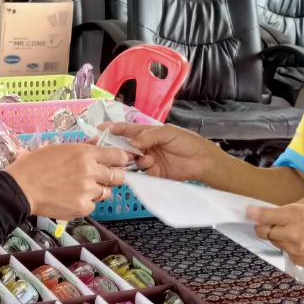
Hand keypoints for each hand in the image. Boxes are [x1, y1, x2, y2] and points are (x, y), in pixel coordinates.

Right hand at [4, 142, 129, 219]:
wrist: (20, 188)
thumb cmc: (34, 166)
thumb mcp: (58, 148)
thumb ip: (81, 149)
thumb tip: (96, 146)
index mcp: (85, 153)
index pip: (118, 156)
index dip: (120, 160)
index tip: (118, 163)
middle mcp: (90, 171)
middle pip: (118, 176)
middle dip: (113, 177)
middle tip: (103, 178)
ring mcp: (87, 191)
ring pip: (106, 192)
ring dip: (97, 191)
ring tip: (80, 189)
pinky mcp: (82, 207)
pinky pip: (92, 205)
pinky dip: (85, 203)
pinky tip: (70, 199)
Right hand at [102, 122, 222, 182]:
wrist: (203, 162)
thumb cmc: (188, 142)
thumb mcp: (169, 133)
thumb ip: (150, 135)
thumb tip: (133, 141)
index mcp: (149, 133)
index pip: (128, 130)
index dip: (114, 129)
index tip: (101, 130)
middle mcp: (146, 146)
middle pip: (126, 147)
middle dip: (120, 148)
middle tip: (118, 151)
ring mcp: (149, 160)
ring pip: (132, 160)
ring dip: (134, 159)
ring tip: (146, 158)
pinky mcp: (153, 173)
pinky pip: (141, 172)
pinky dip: (142, 169)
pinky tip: (150, 165)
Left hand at [248, 199, 303, 268]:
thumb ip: (293, 208)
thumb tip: (278, 211)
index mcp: (298, 216)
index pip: (266, 216)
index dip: (254, 213)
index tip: (248, 211)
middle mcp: (294, 234)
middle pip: (264, 231)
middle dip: (263, 225)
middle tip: (268, 221)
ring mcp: (295, 250)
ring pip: (274, 241)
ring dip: (277, 235)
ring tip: (294, 231)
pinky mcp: (299, 260)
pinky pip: (285, 250)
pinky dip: (288, 245)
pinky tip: (303, 241)